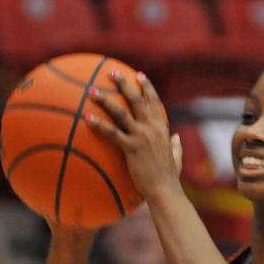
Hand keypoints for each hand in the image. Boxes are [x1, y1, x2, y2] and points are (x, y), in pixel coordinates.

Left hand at [86, 71, 178, 199]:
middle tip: (111, 72)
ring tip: (92, 91)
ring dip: (106, 99)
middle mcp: (152, 128)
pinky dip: (99, 124)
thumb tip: (177, 138)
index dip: (147, 87)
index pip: (154, 101)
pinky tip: (86, 117)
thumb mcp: (177, 158)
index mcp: (162, 129)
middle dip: (123, 83)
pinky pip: (111, 133)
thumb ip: (176, 146)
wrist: (165, 190)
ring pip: (121, 112)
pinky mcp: (131, 148)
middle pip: (136, 99)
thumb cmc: (169, 178)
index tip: (139, 76)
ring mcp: (141, 136)